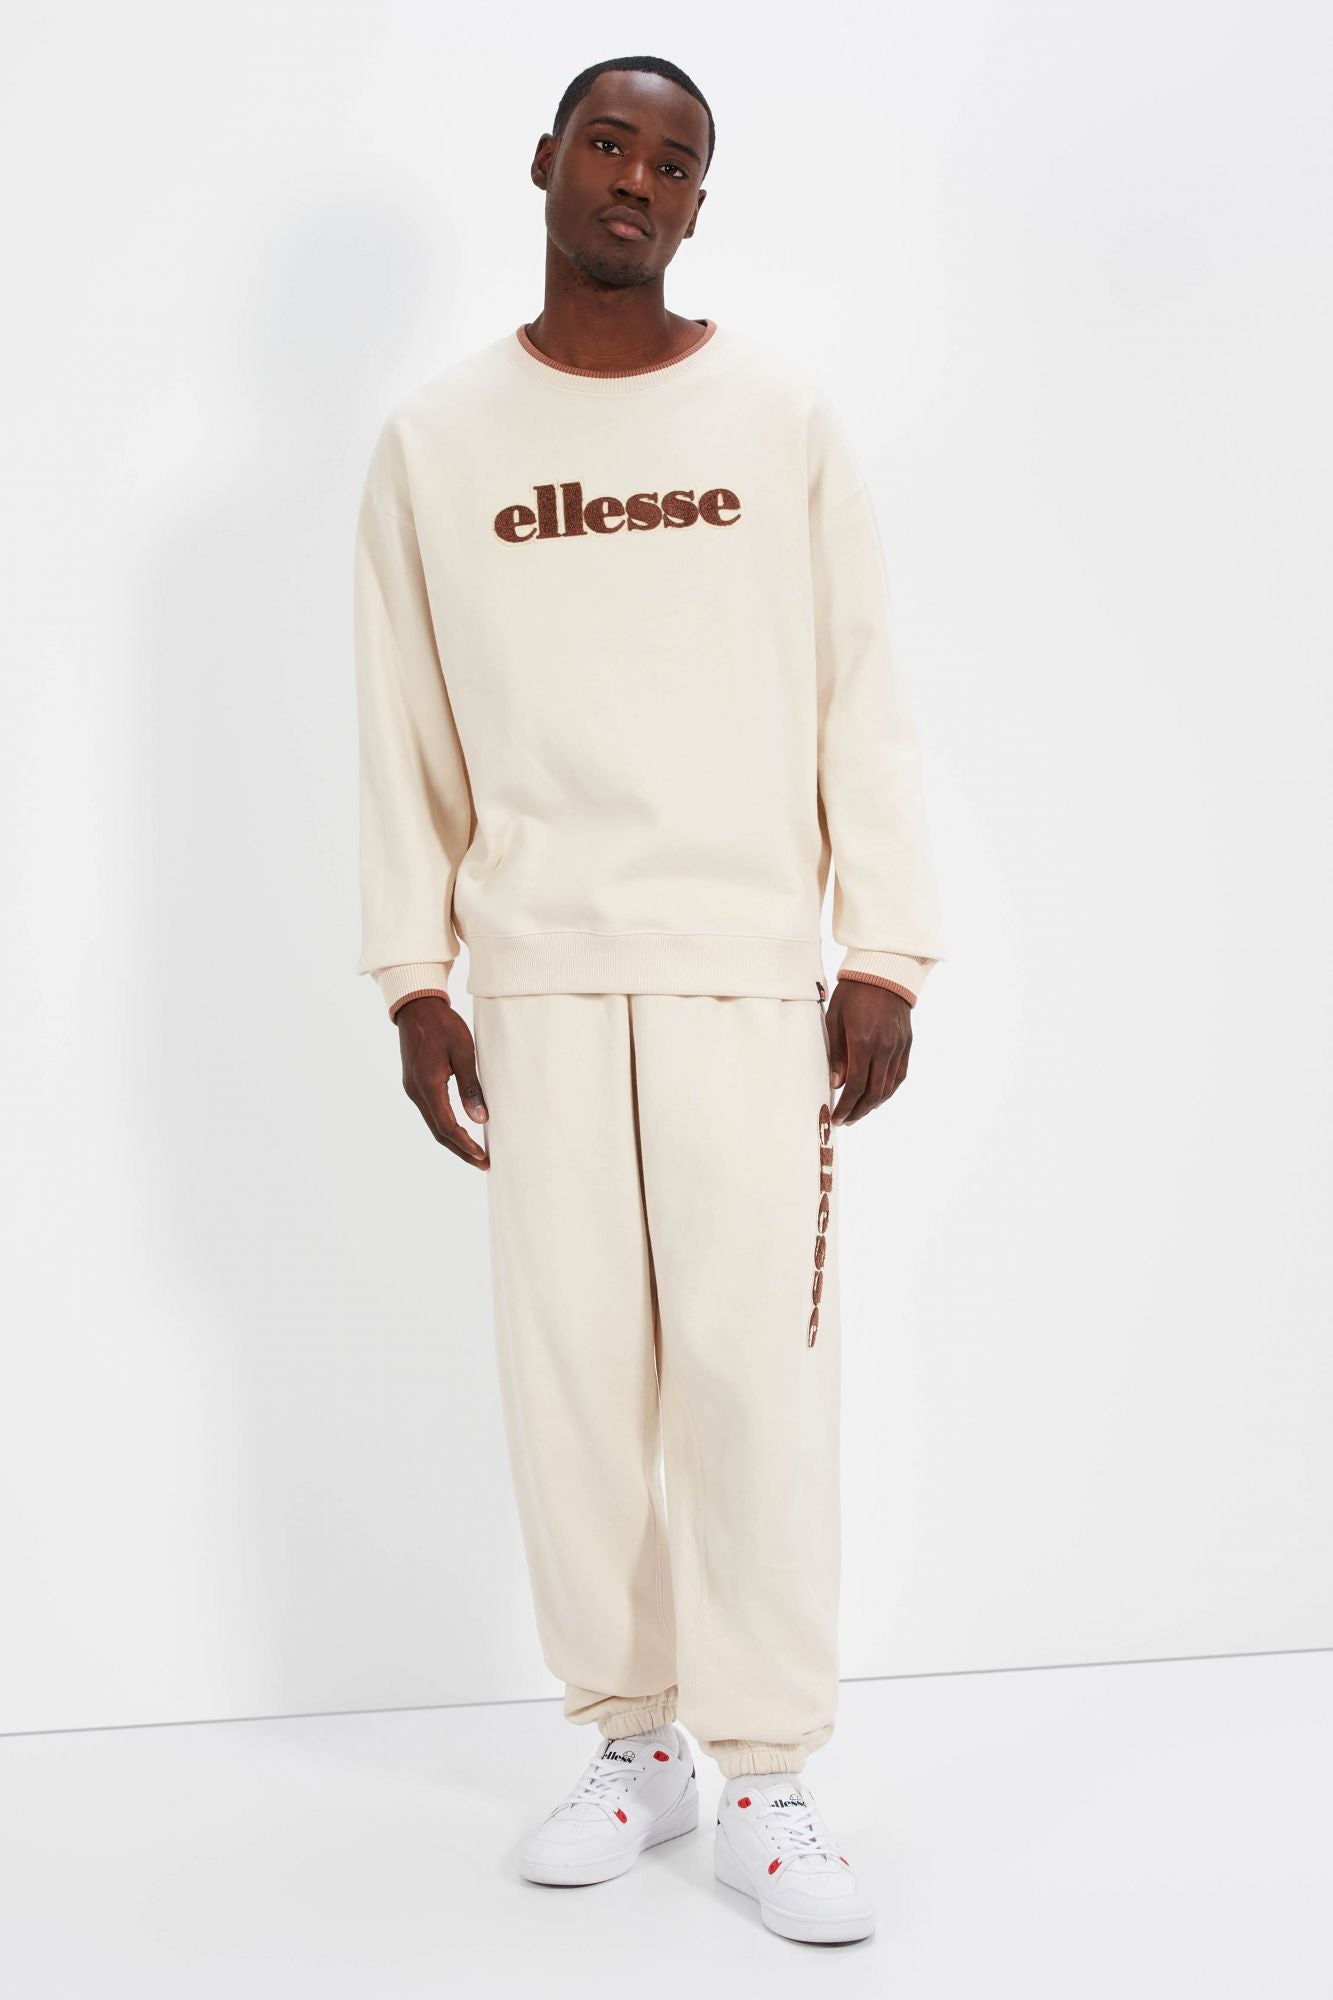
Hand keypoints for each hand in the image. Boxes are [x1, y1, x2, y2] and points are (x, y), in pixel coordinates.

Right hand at [395, 997, 489, 1168]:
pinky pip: (431, 1113)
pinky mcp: (415, 1084)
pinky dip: (445, 1127)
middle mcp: (416, 1092)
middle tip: (483, 1163)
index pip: (447, 1126)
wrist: (417, 1007)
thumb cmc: (443, 1025)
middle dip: (460, 1150)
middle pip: (438, 1132)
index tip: (482, 1156)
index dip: (465, 1144)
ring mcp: (413, 1089)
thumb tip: (481, 1118)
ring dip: (453, 1141)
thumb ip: (471, 1086)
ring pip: (433, 1124)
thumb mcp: (463, 1052)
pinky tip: (459, 1131)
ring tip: (474, 1153)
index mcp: (427, 1085)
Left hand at [825, 981, 912, 1125]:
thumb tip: (837, 1083)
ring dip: (873, 1104)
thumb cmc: (853, 992)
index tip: (836, 1117)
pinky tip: (878, 1097)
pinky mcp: (907, 1043)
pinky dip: (889, 1090)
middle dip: (858, 1111)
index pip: (856, 1085)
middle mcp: (884, 1047)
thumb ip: (837, 1053)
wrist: (884, 971)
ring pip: (888, 1087)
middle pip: (873, 1092)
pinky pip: (900, 1075)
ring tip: (858, 1112)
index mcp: (863, 1041)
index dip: (846, 1106)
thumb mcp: (835, 1018)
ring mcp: (898, 1046)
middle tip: (845, 1121)